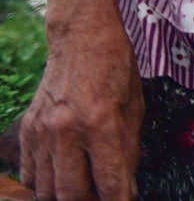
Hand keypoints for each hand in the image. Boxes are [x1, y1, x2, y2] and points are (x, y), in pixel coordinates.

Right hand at [19, 22, 143, 200]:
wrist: (82, 40)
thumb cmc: (116, 72)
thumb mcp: (134, 108)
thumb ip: (128, 152)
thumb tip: (126, 190)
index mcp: (101, 123)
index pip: (108, 181)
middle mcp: (67, 131)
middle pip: (70, 194)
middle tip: (101, 197)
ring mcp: (42, 132)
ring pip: (46, 191)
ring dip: (66, 197)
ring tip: (84, 190)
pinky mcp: (27, 131)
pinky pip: (29, 175)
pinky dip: (44, 186)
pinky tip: (61, 179)